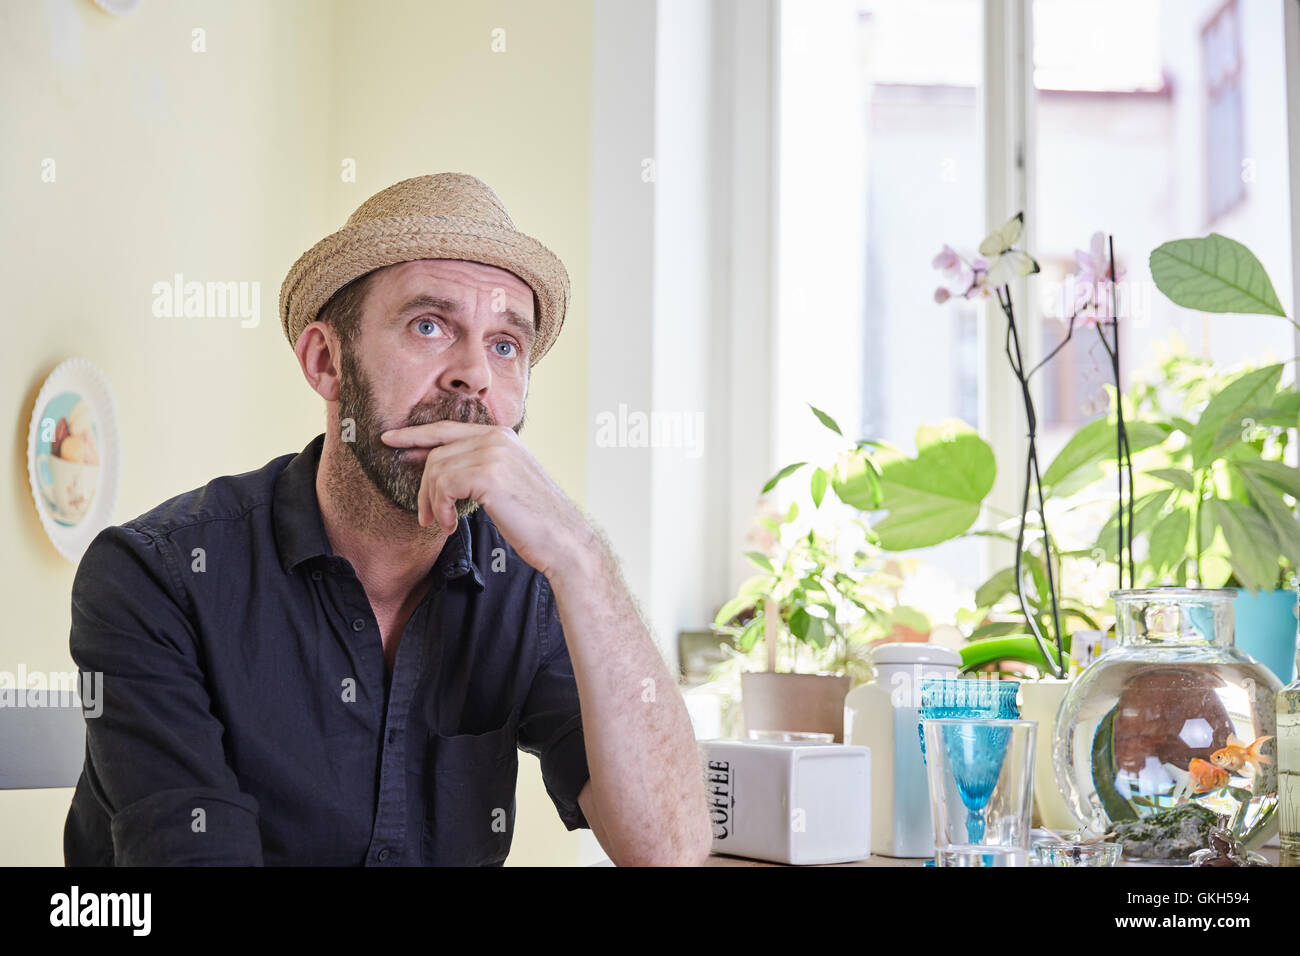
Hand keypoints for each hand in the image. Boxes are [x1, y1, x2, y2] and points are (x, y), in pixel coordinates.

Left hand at [380, 421, 596, 579]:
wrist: (563, 539)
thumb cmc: (534, 519)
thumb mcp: (505, 482)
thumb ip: (478, 467)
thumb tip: (439, 468)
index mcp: (501, 435)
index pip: (447, 428)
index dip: (415, 434)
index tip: (390, 439)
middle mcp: (496, 437)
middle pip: (436, 452)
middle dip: (423, 487)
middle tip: (424, 516)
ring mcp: (493, 452)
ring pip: (436, 470)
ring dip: (431, 502)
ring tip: (442, 523)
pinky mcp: (488, 474)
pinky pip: (443, 485)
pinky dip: (440, 508)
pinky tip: (451, 524)